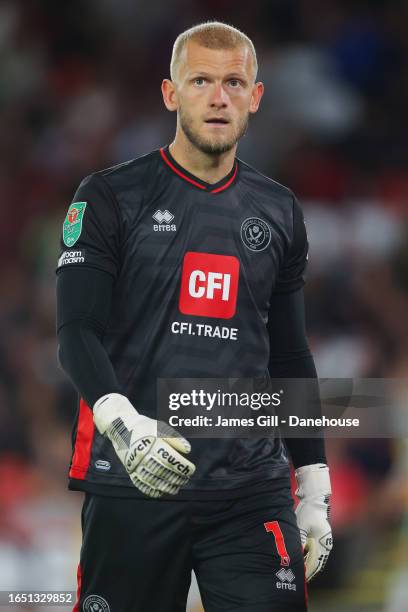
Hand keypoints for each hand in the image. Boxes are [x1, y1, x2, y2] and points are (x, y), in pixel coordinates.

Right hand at [93, 393, 195, 497]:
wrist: (122, 428)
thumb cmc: (145, 427)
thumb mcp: (160, 427)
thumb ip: (174, 438)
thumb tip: (188, 449)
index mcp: (152, 443)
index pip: (170, 458)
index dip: (182, 466)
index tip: (191, 470)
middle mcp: (142, 454)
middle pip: (162, 470)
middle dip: (176, 477)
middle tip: (185, 480)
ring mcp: (135, 463)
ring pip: (152, 479)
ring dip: (165, 486)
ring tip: (176, 488)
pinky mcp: (129, 469)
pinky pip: (139, 483)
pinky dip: (150, 490)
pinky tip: (159, 492)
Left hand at [295, 463, 332, 580]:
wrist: (315, 500)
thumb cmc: (308, 512)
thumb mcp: (302, 526)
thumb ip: (300, 540)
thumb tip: (297, 553)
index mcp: (323, 543)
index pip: (315, 563)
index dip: (308, 572)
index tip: (301, 578)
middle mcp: (325, 545)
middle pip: (316, 562)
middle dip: (307, 570)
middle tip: (298, 579)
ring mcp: (323, 542)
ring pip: (315, 558)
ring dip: (307, 564)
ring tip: (298, 572)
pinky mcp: (319, 538)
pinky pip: (314, 552)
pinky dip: (308, 557)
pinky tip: (301, 560)